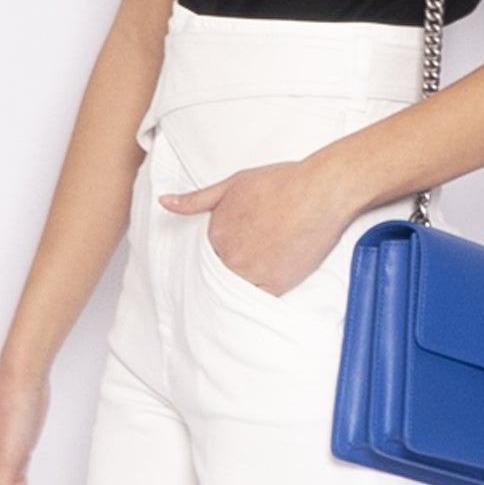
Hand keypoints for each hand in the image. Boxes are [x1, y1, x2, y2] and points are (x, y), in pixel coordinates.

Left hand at [158, 158, 358, 297]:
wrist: (319, 192)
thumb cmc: (281, 183)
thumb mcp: (232, 184)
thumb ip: (196, 199)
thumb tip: (165, 202)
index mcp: (216, 232)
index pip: (208, 253)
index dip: (222, 251)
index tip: (236, 248)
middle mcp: (229, 255)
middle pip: (220, 273)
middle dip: (230, 269)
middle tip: (248, 262)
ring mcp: (251, 272)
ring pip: (234, 289)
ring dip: (239, 285)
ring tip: (254, 277)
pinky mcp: (275, 285)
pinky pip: (256, 300)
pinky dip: (254, 299)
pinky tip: (257, 294)